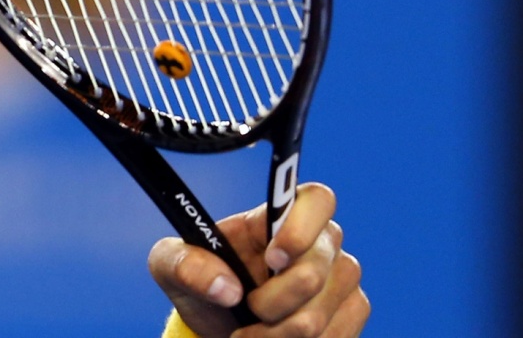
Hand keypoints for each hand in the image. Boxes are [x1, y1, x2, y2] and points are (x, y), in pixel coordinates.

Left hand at [148, 183, 367, 336]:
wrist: (219, 324)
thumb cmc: (201, 283)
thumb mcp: (170, 266)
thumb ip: (184, 264)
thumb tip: (227, 287)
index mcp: (279, 217)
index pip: (318, 199)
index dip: (301, 228)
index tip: (272, 259)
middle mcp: (321, 242)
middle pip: (314, 271)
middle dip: (271, 303)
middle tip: (247, 311)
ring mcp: (342, 276)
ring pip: (319, 313)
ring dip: (277, 334)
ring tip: (249, 335)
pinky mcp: (352, 310)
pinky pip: (336, 335)